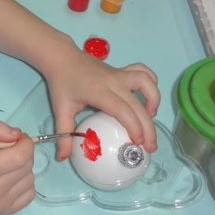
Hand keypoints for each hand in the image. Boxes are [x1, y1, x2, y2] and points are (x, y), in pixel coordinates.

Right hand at [0, 120, 34, 214]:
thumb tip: (17, 134)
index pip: (20, 156)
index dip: (26, 143)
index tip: (20, 138)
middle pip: (27, 166)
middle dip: (24, 153)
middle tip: (11, 149)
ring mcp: (1, 204)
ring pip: (30, 179)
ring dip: (24, 168)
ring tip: (8, 165)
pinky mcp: (5, 212)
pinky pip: (29, 194)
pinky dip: (25, 183)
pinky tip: (11, 179)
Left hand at [43, 48, 159, 160]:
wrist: (62, 57)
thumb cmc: (62, 83)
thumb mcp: (60, 109)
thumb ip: (64, 133)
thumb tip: (63, 158)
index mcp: (98, 91)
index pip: (122, 109)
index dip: (133, 126)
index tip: (138, 142)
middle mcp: (113, 81)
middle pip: (137, 104)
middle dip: (148, 127)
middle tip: (149, 147)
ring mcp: (120, 73)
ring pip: (146, 83)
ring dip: (154, 100)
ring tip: (151, 119)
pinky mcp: (122, 70)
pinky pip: (143, 72)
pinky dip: (152, 84)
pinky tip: (148, 99)